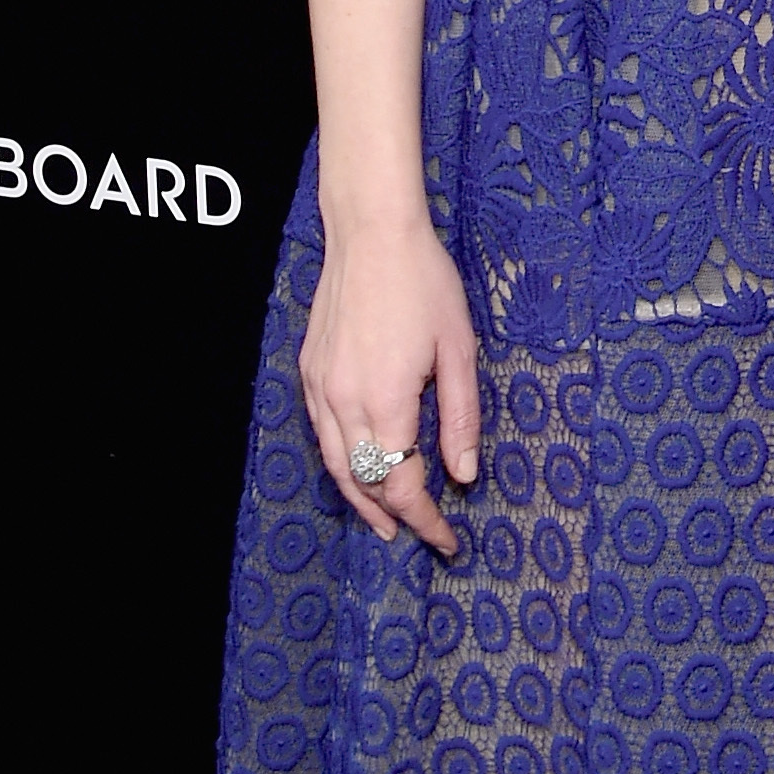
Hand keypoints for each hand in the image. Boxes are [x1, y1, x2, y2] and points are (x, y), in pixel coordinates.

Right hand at [297, 206, 480, 555]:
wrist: (371, 234)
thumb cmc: (424, 284)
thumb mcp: (459, 351)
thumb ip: (460, 418)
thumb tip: (462, 476)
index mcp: (387, 401)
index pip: (402, 485)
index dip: (425, 520)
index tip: (447, 539)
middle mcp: (345, 401)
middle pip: (364, 482)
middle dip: (392, 516)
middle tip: (417, 537)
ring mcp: (321, 386)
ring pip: (334, 463)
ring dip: (360, 497)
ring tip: (383, 522)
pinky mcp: (311, 371)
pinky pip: (322, 432)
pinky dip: (340, 461)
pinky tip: (358, 467)